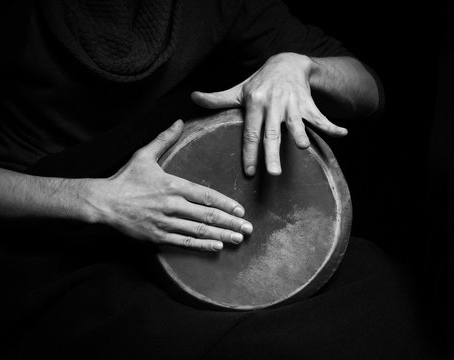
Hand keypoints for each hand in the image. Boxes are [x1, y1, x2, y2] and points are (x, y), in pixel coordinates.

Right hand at [96, 120, 252, 250]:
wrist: (104, 202)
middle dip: (230, 223)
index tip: (240, 210)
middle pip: (207, 215)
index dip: (226, 203)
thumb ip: (164, 139)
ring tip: (238, 239)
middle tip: (248, 228)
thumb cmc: (125, 178)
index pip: (206, 195)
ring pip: (198, 230)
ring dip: (221, 235)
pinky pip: (184, 242)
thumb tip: (179, 121)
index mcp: (173, 185)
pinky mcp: (157, 236)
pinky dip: (201, 245)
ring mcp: (165, 222)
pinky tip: (217, 247)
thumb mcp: (144, 155)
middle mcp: (172, 205)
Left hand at [191, 52, 347, 175]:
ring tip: (304, 147)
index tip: (249, 172)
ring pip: (296, 123)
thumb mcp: (238, 90)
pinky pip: (320, 116)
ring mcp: (292, 104)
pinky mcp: (308, 104)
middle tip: (273, 173)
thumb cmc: (259, 82)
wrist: (288, 62)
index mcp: (254, 103)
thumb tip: (193, 97)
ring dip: (301, 134)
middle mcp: (273, 104)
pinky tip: (342, 134)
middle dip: (272, 152)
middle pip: (271, 133)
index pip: (249, 133)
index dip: (248, 153)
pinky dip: (332, 125)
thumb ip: (216, 99)